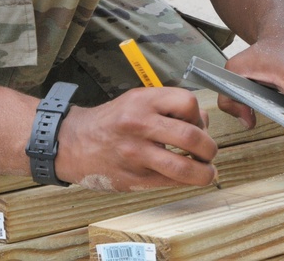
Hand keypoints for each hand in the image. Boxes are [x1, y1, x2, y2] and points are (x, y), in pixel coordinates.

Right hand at [53, 87, 218, 190]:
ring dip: (204, 172)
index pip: (188, 103)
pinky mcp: (134, 178)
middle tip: (209, 151)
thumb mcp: (138, 100)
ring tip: (207, 171)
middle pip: (191, 137)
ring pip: (185, 167)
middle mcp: (140, 125)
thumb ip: (169, 107)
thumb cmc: (111, 121)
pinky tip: (188, 178)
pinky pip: (171, 183)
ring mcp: (137, 154)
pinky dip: (186, 181)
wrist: (74, 142)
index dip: (199, 115)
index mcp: (143, 101)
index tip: (198, 124)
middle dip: (209, 148)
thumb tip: (203, 122)